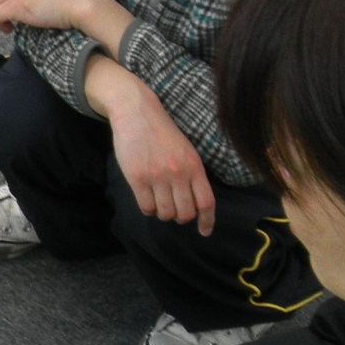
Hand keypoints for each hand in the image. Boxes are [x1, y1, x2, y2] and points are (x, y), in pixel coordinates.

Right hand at [102, 73, 215, 235]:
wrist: (137, 113)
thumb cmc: (162, 132)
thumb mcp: (186, 150)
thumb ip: (191, 174)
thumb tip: (194, 202)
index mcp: (194, 166)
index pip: (206, 202)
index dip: (207, 221)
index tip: (204, 232)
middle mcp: (178, 174)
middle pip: (185, 213)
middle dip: (180, 217)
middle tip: (175, 211)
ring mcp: (157, 177)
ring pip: (165, 213)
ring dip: (163, 213)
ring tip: (159, 202)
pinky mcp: (137, 178)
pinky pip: (146, 208)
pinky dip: (148, 209)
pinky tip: (147, 198)